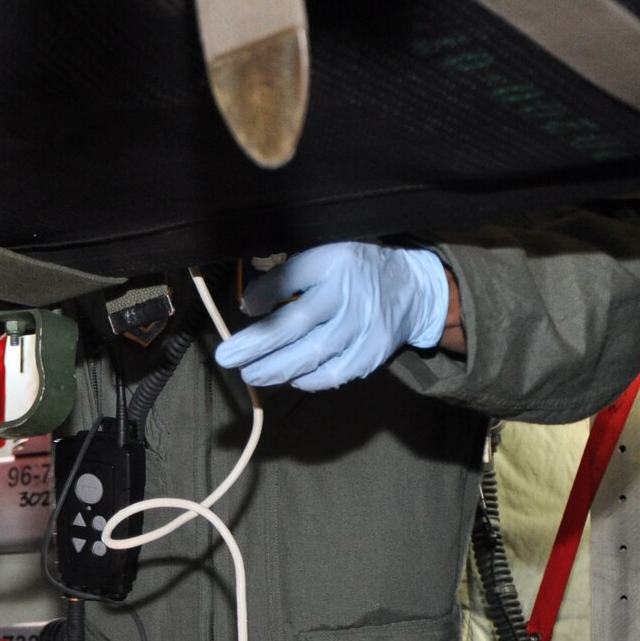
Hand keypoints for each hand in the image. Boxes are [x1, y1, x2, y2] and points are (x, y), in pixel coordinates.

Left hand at [212, 242, 450, 390]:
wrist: (413, 288)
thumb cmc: (353, 275)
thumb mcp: (324, 260)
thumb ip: (287, 278)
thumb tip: (248, 306)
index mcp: (334, 261)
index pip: (293, 275)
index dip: (266, 293)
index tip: (244, 308)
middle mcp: (350, 291)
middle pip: (296, 323)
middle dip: (256, 344)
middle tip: (227, 358)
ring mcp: (365, 323)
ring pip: (313, 353)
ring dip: (276, 368)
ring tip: (250, 374)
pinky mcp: (375, 350)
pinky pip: (335, 373)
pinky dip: (309, 380)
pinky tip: (291, 379)